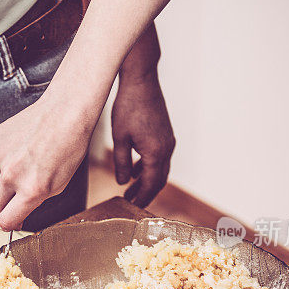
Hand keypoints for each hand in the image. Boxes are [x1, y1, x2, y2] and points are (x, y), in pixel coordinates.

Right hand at [0, 94, 95, 230]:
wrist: (65, 111)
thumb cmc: (68, 149)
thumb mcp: (59, 184)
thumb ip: (34, 201)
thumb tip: (16, 215)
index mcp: (31, 190)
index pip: (5, 221)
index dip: (8, 224)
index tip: (12, 221)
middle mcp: (11, 175)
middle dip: (5, 204)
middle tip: (19, 194)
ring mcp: (0, 156)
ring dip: (6, 178)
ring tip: (28, 162)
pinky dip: (6, 156)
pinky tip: (23, 146)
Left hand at [111, 70, 174, 206]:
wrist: (141, 81)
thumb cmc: (128, 107)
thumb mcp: (119, 138)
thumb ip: (121, 163)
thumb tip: (123, 182)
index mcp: (156, 152)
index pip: (151, 184)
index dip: (142, 198)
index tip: (131, 208)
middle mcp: (167, 148)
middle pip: (159, 180)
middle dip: (145, 193)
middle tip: (131, 204)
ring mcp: (168, 140)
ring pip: (160, 169)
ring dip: (147, 181)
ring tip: (131, 191)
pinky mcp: (165, 133)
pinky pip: (159, 157)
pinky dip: (148, 167)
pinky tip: (136, 171)